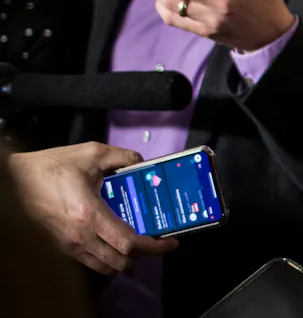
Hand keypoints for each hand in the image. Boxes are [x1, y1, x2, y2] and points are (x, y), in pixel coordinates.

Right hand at [8, 142, 178, 273]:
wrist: (13, 180)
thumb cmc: (50, 167)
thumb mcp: (90, 153)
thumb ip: (121, 157)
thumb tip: (141, 162)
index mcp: (90, 216)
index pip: (129, 244)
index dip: (154, 247)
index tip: (170, 242)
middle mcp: (80, 237)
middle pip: (120, 262)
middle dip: (144, 256)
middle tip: (156, 242)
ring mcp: (68, 245)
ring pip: (104, 267)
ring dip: (125, 260)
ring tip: (138, 243)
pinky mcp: (60, 246)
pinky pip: (89, 262)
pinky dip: (107, 258)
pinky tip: (114, 240)